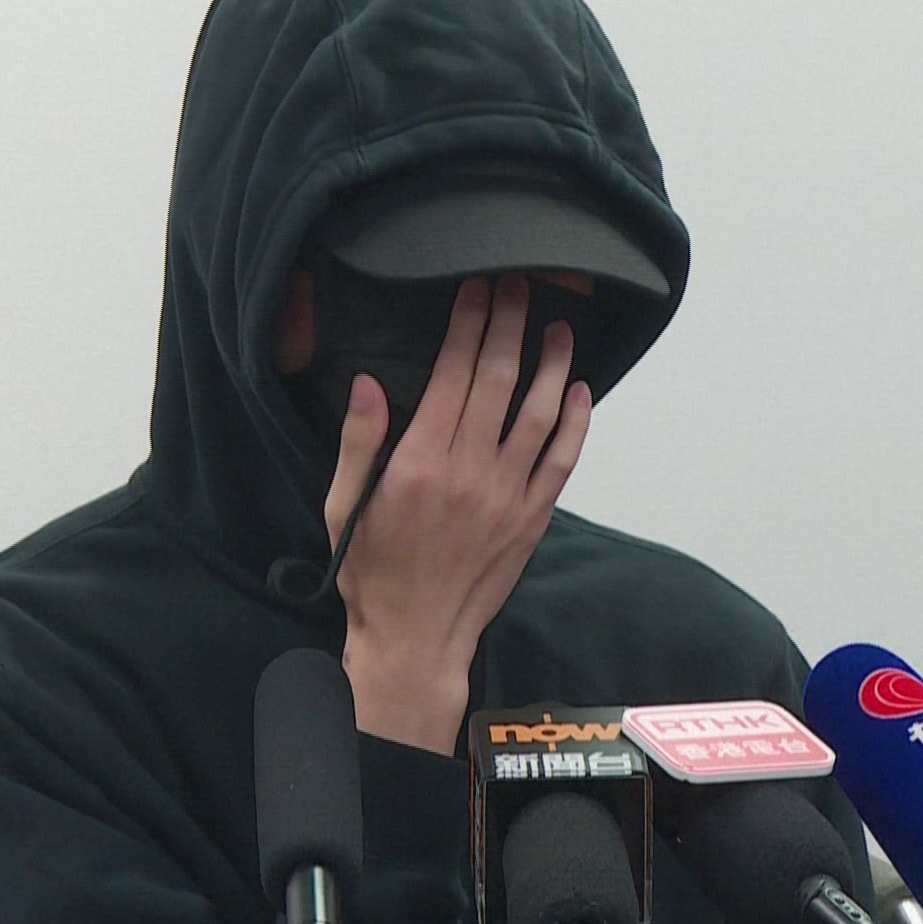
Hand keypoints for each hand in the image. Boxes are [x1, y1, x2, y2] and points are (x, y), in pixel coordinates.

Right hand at [326, 274, 591, 754]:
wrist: (416, 638)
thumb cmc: (372, 572)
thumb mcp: (343, 506)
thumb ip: (358, 442)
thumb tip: (369, 384)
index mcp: (419, 463)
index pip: (453, 375)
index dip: (468, 325)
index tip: (477, 288)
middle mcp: (470, 473)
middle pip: (499, 380)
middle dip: (510, 325)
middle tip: (520, 285)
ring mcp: (508, 496)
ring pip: (540, 414)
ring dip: (552, 364)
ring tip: (558, 327)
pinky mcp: (532, 518)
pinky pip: (562, 461)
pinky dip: (575, 422)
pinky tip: (579, 390)